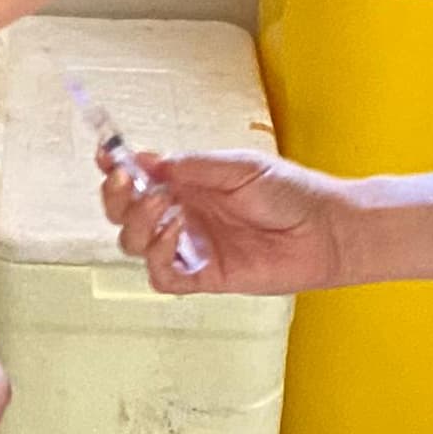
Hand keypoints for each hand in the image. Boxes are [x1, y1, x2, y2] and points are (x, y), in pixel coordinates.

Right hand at [102, 146, 360, 295]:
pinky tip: (177, 233)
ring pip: (134, 244)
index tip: (105, 156)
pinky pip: (162, 276)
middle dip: (116, 197)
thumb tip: (146, 160)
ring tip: (165, 205)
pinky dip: (159, 255)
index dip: (113, 168)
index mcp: (186, 184)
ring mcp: (190, 247)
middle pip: (124, 213)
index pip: (136, 177)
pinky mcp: (203, 277)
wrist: (327, 230)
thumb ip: (193, 165)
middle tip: (127, 182)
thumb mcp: (239, 166)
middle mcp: (181, 215)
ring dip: (138, 223)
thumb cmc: (290, 193)